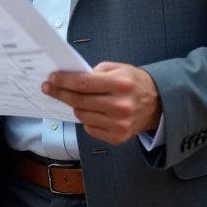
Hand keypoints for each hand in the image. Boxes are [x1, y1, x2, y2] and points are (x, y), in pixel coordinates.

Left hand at [43, 61, 161, 144]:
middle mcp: (120, 106)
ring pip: (82, 115)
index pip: (83, 84)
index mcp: (120, 84)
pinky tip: (91, 111)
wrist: (158, 105)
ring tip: (75, 99)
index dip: (64, 81)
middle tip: (49, 88)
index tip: (51, 79)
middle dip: (60, 93)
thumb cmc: (135, 83)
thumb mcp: (119, 68)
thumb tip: (71, 78)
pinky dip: (86, 119)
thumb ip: (96, 72)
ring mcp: (119, 124)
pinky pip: (90, 128)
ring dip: (75, 106)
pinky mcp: (118, 137)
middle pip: (80, 101)